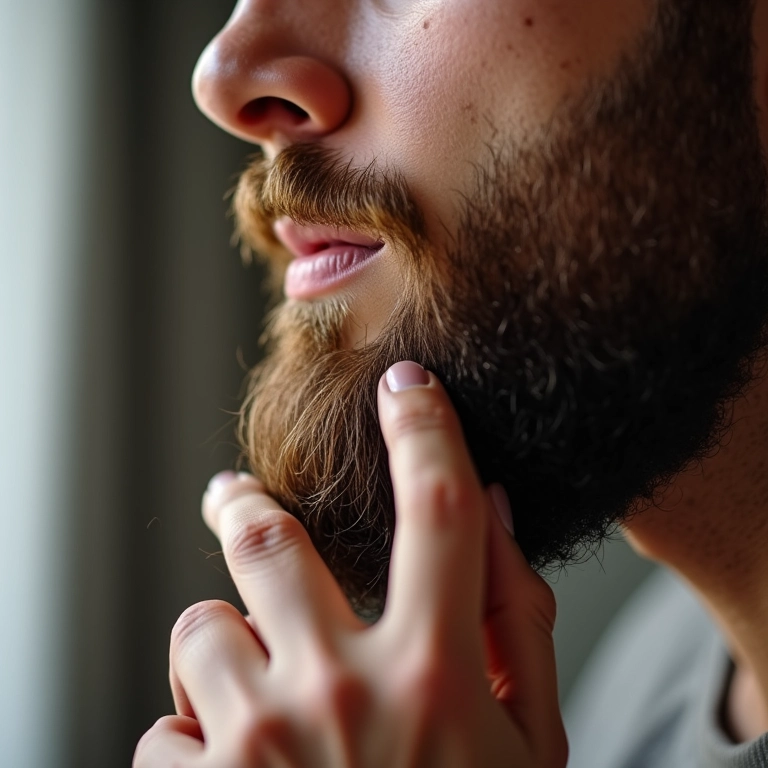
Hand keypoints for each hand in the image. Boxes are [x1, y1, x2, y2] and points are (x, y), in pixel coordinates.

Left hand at [134, 361, 566, 767]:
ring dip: (225, 647)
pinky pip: (163, 729)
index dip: (425, 429)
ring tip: (257, 693)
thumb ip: (515, 621)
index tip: (406, 388)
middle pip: (271, 538)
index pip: (440, 508)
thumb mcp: (531, 745)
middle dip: (244, 503)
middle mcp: (340, 694)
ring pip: (200, 630)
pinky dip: (193, 739)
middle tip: (232, 493)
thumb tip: (495, 513)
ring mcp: (257, 747)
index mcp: (437, 676)